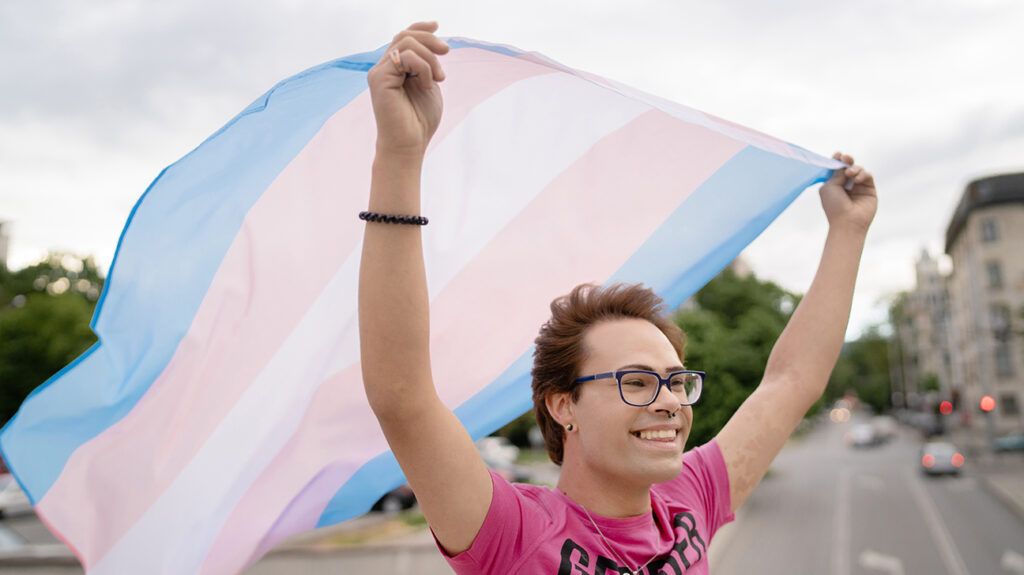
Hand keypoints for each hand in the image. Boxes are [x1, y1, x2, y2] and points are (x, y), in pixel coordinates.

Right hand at [367, 21, 449, 158]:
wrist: (409, 145)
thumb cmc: (420, 121)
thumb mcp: (429, 85)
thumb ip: (427, 64)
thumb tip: (434, 45)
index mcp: (394, 69)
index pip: (403, 37)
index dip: (419, 27)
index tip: (437, 25)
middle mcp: (383, 68)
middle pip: (405, 36)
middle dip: (430, 40)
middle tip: (446, 52)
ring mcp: (379, 72)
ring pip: (406, 43)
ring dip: (430, 58)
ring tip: (440, 78)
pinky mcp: (379, 78)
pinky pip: (406, 57)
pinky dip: (423, 67)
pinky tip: (427, 84)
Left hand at [819, 152, 876, 233]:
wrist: (847, 221)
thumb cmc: (834, 206)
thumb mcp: (830, 187)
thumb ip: (836, 173)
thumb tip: (844, 165)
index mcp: (834, 185)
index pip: (836, 169)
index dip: (837, 161)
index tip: (837, 155)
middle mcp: (846, 185)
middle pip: (848, 167)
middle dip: (847, 160)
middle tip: (845, 158)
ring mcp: (858, 187)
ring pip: (859, 170)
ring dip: (854, 168)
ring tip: (850, 173)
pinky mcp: (869, 189)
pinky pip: (868, 176)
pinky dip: (863, 174)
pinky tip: (858, 179)